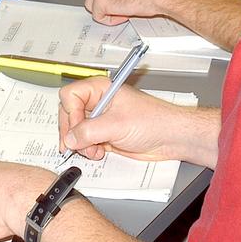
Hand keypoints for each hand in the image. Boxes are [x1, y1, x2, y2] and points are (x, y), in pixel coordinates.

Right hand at [58, 78, 184, 162]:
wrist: (171, 138)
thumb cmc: (154, 121)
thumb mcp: (117, 124)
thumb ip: (89, 131)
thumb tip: (70, 138)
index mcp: (100, 89)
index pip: (70, 96)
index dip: (70, 114)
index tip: (78, 129)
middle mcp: (98, 102)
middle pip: (69, 114)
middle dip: (73, 132)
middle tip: (79, 145)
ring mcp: (100, 119)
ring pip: (75, 131)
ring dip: (80, 144)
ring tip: (93, 150)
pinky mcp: (104, 134)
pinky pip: (85, 142)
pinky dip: (87, 150)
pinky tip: (99, 152)